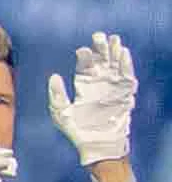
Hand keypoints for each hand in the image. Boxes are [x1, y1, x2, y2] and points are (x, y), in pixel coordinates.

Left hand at [50, 33, 135, 170]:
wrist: (97, 144)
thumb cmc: (77, 131)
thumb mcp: (60, 113)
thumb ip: (56, 95)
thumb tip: (54, 76)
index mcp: (83, 86)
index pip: (84, 66)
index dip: (84, 56)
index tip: (81, 51)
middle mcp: (99, 84)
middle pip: (101, 61)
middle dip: (101, 47)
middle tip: (98, 36)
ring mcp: (112, 87)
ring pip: (115, 65)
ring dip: (115, 52)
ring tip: (113, 39)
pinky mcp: (124, 93)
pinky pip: (127, 75)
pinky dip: (126, 64)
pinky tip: (123, 52)